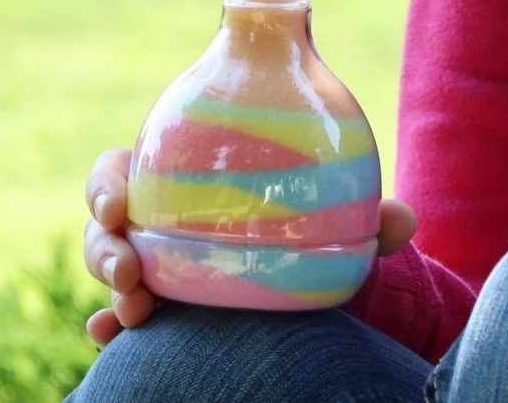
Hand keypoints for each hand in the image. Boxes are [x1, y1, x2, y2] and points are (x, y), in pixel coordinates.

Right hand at [82, 147, 417, 345]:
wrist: (308, 274)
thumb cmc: (303, 222)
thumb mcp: (331, 213)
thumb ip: (366, 217)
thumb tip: (403, 221)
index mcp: (179, 178)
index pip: (124, 170)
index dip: (108, 183)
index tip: (118, 201)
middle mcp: (157, 220)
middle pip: (105, 227)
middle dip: (103, 246)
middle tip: (127, 267)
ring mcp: (153, 265)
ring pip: (112, 271)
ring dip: (112, 289)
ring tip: (134, 308)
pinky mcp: (158, 306)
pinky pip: (121, 317)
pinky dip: (113, 326)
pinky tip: (115, 336)